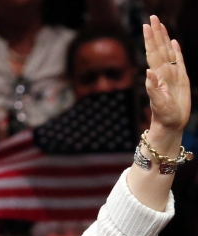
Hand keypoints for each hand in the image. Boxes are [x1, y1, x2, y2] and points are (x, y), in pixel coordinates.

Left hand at [143, 16, 190, 140]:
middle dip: (156, 33)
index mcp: (158, 76)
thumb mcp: (158, 103)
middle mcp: (164, 72)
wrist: (170, 125)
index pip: (153, 53)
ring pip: (168, 51)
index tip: (146, 25)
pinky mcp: (181, 78)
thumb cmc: (163, 116)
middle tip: (152, 17)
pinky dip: (176, 50)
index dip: (150, 39)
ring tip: (160, 25)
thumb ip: (153, 88)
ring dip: (164, 38)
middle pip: (159, 48)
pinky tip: (174, 41)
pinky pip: (179, 60)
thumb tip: (148, 71)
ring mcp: (172, 74)